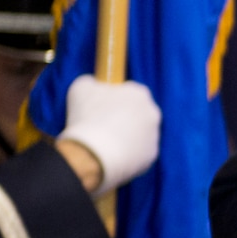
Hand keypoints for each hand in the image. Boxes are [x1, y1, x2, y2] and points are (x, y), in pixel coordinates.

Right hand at [61, 74, 160, 192]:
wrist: (94, 154)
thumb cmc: (87, 117)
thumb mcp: (82, 87)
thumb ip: (93, 82)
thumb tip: (95, 84)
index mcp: (139, 93)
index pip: (129, 91)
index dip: (114, 97)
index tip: (101, 104)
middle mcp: (153, 112)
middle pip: (137, 112)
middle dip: (123, 116)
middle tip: (101, 123)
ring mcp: (154, 135)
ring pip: (139, 132)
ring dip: (126, 134)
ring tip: (103, 140)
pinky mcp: (151, 155)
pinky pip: (138, 151)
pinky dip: (127, 152)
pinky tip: (111, 153)